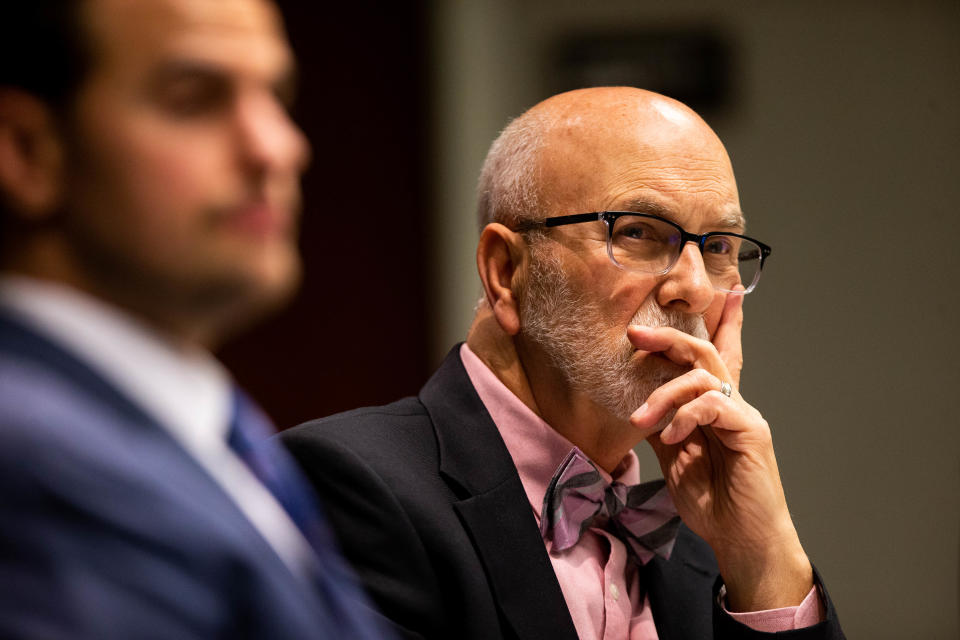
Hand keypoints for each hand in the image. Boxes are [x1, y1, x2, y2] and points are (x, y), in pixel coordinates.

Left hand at [627, 292, 812, 610]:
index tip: (728, 289)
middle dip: (670, 337)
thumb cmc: (712, 502)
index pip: (720, 356)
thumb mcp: (675, 458)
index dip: (724, 323)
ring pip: (704, 376)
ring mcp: (744, 416)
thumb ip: (663, 426)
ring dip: (664, 393)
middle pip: (705, 353)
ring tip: (641, 420)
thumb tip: (638, 403)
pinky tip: (669, 437)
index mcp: (716, 408)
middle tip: (636, 335)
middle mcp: (733, 404)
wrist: (742, 541)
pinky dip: (685, 416)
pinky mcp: (750, 432)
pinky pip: (714, 405)